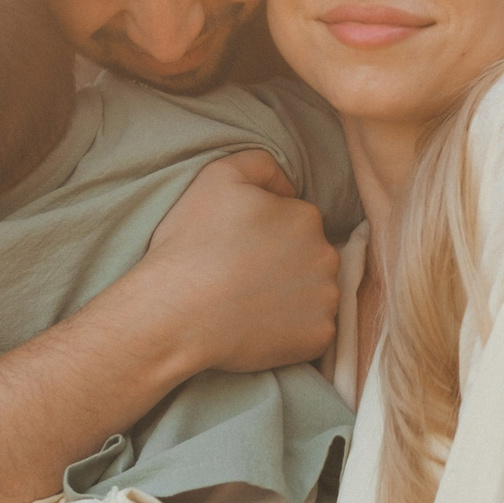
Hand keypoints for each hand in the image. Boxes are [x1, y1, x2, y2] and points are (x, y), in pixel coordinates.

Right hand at [132, 149, 340, 374]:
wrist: (177, 313)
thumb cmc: (193, 244)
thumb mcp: (219, 176)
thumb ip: (261, 164)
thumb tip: (288, 187)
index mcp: (306, 217)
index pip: (294, 220)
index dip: (265, 233)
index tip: (238, 247)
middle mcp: (326, 257)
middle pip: (309, 256)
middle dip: (284, 263)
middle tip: (242, 275)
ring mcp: (326, 301)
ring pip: (314, 293)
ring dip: (291, 296)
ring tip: (249, 302)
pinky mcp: (318, 338)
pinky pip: (312, 330)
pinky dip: (292, 330)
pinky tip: (258, 326)